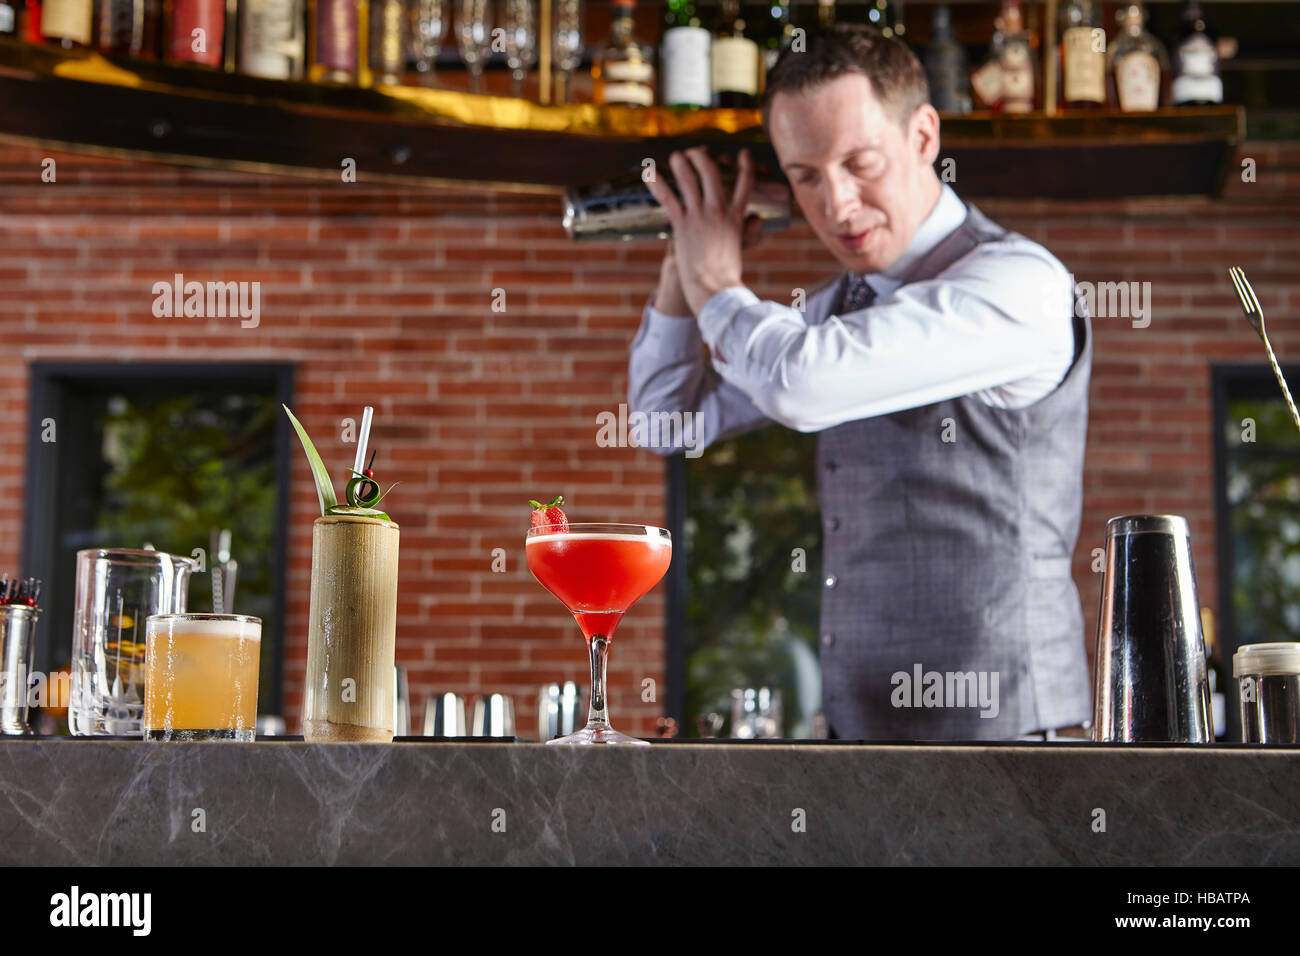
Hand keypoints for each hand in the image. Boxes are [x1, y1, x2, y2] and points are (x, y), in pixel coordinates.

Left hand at [645, 147, 755, 315]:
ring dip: (682, 163)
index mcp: (737, 217)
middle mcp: (719, 211)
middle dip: (703, 158)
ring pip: (690, 180)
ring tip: (676, 156)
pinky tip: (649, 172)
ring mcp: (700, 216)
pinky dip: (658, 184)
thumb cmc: (727, 276)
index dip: (745, 166)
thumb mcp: (742, 249)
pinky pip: (668, 198)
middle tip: (696, 152)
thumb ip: (748, 232)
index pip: (745, 184)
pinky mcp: (682, 225)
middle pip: (712, 173)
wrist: (715, 289)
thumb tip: (757, 220)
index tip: (744, 154)